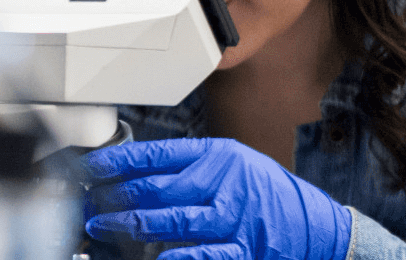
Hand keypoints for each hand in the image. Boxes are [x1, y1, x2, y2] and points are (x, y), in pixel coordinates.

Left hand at [84, 138, 351, 259]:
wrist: (317, 226)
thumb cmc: (268, 193)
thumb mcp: (234, 163)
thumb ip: (191, 166)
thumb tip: (136, 172)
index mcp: (219, 156)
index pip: (158, 155)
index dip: (119, 161)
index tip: (91, 168)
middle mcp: (225, 183)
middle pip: (158, 188)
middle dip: (116, 197)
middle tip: (88, 203)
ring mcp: (234, 218)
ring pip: (174, 220)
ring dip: (132, 225)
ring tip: (103, 226)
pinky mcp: (243, 248)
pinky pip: (205, 253)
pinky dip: (178, 257)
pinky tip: (155, 257)